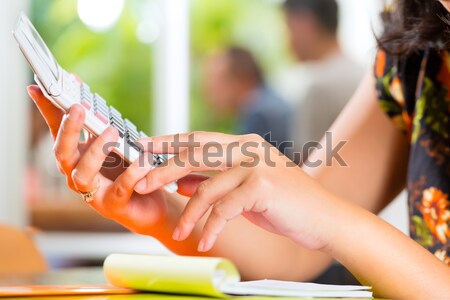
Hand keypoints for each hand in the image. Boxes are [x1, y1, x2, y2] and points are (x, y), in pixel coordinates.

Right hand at [27, 86, 175, 232]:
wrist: (148, 203)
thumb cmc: (126, 171)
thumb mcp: (112, 143)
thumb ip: (96, 121)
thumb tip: (76, 85)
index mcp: (75, 157)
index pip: (57, 131)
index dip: (49, 109)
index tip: (41, 87)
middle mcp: (77, 175)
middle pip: (62, 153)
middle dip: (68, 130)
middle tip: (78, 108)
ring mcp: (92, 193)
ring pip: (83, 173)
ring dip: (96, 151)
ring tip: (113, 132)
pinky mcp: (113, 206)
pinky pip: (120, 189)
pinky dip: (131, 174)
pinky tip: (143, 161)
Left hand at [135, 132, 334, 251]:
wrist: (325, 218)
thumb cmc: (285, 204)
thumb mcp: (244, 190)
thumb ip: (215, 182)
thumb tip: (181, 181)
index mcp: (243, 144)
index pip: (198, 139)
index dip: (169, 142)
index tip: (145, 148)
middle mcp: (248, 148)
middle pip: (195, 154)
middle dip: (163, 168)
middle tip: (141, 183)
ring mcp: (256, 165)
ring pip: (207, 188)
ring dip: (189, 214)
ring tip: (179, 233)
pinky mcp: (262, 186)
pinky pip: (225, 209)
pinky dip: (211, 227)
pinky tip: (205, 242)